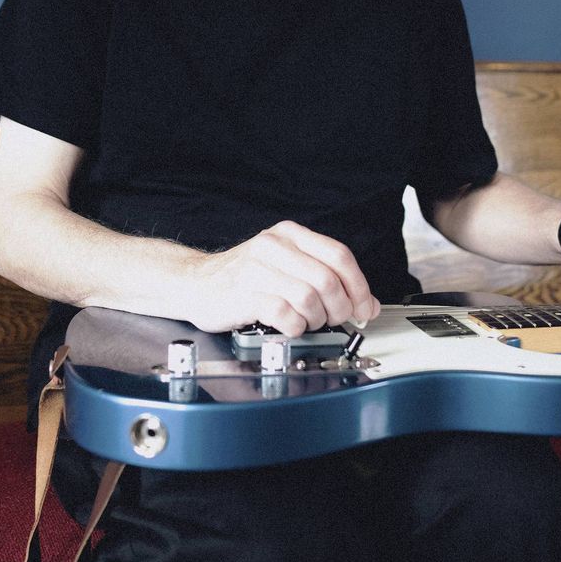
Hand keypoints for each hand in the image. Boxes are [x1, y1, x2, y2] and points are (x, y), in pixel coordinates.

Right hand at [182, 220, 380, 334]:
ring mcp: (257, 269)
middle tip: (333, 319)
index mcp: (289, 235)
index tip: (363, 307)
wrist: (194, 283)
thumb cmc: (242, 277)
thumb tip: (367, 304)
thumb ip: (326, 279)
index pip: (340, 256)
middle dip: (339, 308)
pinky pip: (284, 313)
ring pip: (309, 297)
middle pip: (328, 279)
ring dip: (316, 318)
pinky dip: (295, 326)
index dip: (358, 286)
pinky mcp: (243, 293)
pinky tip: (289, 326)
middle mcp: (274, 246)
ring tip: (307, 322)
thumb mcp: (285, 265)